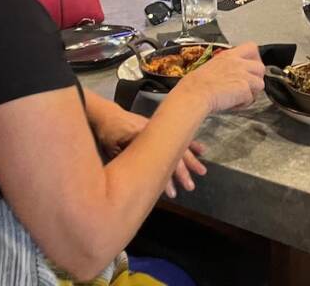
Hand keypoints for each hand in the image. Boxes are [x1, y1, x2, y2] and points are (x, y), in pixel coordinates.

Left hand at [91, 103, 207, 198]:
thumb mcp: (112, 149)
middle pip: (173, 153)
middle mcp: (155, 133)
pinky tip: (200, 150)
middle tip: (190, 187)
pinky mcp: (160, 129)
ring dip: (190, 160)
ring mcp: (159, 130)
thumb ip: (126, 161)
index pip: (159, 161)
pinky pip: (178, 135)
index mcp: (144, 139)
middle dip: (182, 172)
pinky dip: (190, 143)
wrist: (108, 115)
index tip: (172, 192)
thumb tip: (135, 181)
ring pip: (179, 145)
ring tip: (201, 172)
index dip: (166, 178)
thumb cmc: (108, 133)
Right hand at [177, 42, 264, 113]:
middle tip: (247, 85)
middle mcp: (238, 63)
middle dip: (256, 77)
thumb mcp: (210, 66)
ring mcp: (243, 75)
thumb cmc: (195, 84)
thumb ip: (223, 67)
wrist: (195, 94)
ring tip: (240, 97)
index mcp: (228, 55)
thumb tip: (226, 75)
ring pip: (260, 83)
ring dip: (252, 92)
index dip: (254, 57)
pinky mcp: (245, 89)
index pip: (251, 47)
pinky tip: (233, 104)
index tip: (250, 65)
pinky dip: (244, 104)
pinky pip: (251, 98)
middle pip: (260, 67)